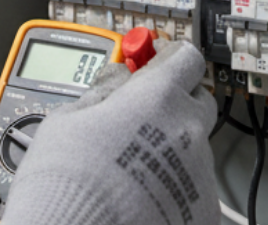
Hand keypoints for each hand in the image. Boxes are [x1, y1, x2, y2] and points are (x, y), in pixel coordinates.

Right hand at [1, 40, 220, 224]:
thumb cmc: (64, 183)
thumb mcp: (67, 120)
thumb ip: (102, 92)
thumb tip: (114, 79)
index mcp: (156, 98)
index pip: (184, 58)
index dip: (166, 58)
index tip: (153, 62)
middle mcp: (187, 132)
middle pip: (196, 101)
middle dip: (171, 103)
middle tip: (138, 116)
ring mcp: (198, 174)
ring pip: (193, 148)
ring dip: (169, 150)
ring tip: (129, 171)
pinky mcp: (203, 211)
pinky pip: (193, 188)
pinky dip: (172, 189)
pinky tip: (141, 199)